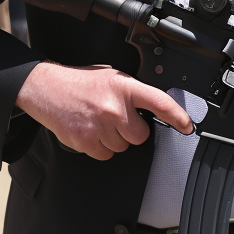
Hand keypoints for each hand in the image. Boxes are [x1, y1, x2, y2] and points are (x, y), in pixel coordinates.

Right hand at [16, 62, 193, 160]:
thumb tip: (152, 109)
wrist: (46, 89)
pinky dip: (101, 148)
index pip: (159, 102)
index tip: (187, 126)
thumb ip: (132, 92)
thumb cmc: (80, 83)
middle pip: (140, 136)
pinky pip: (106, 155)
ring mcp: (100, 126)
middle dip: (132, 131)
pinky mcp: (86, 141)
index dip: (177, 116)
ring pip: (123, 148)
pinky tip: (91, 131)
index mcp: (123, 86)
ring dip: (115, 139)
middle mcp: (114, 107)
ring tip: (100, 122)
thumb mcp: (111, 77)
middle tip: (117, 119)